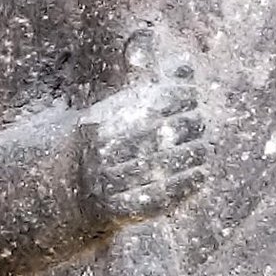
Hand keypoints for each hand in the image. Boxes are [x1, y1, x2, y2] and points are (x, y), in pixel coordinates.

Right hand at [78, 40, 207, 229]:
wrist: (69, 185)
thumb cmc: (104, 137)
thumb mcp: (118, 107)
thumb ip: (150, 84)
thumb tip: (186, 62)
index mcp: (98, 125)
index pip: (144, 106)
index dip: (173, 98)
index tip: (193, 94)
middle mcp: (100, 155)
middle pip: (153, 136)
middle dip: (184, 127)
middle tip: (204, 121)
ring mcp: (107, 185)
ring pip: (158, 168)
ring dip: (188, 157)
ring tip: (206, 147)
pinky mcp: (118, 212)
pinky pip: (158, 198)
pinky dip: (184, 186)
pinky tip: (201, 173)